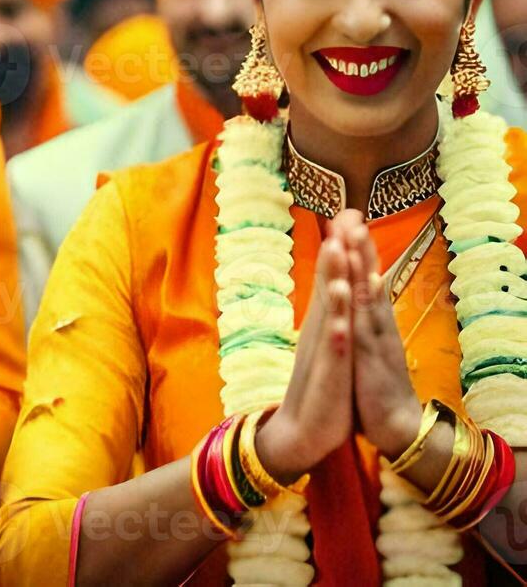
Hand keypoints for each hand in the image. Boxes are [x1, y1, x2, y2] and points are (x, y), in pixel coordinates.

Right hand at [254, 222, 356, 485]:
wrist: (301, 433)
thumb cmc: (320, 389)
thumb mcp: (328, 346)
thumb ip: (331, 316)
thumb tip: (334, 287)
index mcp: (324, 325)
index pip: (331, 278)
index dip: (340, 246)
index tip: (346, 213)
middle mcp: (321, 332)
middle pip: (328, 284)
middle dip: (336, 250)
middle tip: (341, 215)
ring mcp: (323, 354)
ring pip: (330, 312)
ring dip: (331, 282)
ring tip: (336, 253)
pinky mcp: (328, 378)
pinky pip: (334, 354)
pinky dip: (338, 334)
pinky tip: (342, 320)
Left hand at [336, 210, 422, 459]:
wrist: (397, 427)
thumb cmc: (377, 384)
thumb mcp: (368, 344)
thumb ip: (364, 319)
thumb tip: (361, 293)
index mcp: (373, 321)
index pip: (364, 277)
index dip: (356, 248)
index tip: (347, 216)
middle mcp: (377, 325)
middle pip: (368, 279)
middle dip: (360, 247)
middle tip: (352, 212)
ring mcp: (374, 342)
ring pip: (366, 299)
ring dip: (359, 268)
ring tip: (352, 239)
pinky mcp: (367, 364)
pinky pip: (359, 335)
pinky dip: (353, 313)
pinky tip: (348, 292)